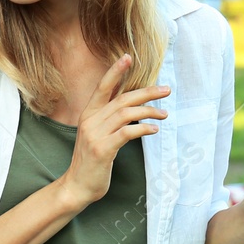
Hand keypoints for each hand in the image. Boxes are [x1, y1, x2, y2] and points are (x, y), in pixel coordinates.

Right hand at [59, 55, 168, 207]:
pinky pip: (127, 133)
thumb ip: (108, 118)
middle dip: (146, 92)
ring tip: (164, 114)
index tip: (128, 57)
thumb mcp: (96, 134)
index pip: (102, 87)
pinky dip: (143, 129)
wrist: (77, 186)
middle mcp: (90, 120)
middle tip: (166, 90)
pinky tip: (154, 129)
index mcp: (88, 114)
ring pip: (126, 113)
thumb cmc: (91, 160)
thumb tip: (130, 104)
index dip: (115, 71)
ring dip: (149, 111)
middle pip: (122, 98)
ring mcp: (95, 135)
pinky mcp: (103, 149)